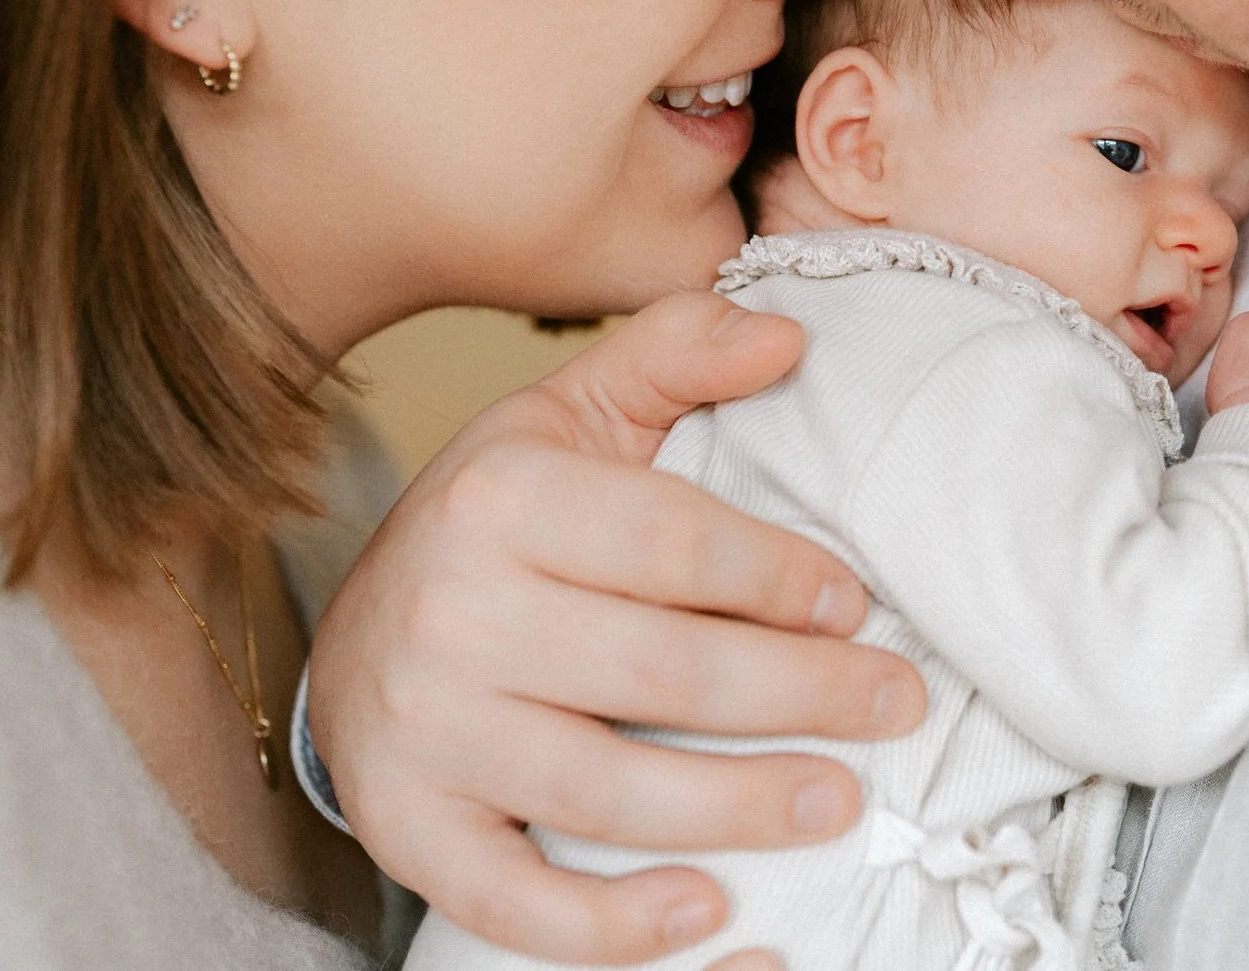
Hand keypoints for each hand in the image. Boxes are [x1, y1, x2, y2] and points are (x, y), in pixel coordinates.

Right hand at [308, 291, 927, 967]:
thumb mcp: (573, 415)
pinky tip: (708, 911)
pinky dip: (613, 924)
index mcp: (501, 498)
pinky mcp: (409, 829)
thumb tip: (787, 335)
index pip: (674, 545)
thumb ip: (677, 354)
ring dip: (740, 809)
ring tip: (837, 800)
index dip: (780, 579)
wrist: (352, 633)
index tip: (860, 605)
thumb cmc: (498, 521)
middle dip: (802, 695)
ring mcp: (424, 731)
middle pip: (663, 674)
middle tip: (896, 706)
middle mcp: (452, 612)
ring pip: (609, 790)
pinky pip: (516, 897)